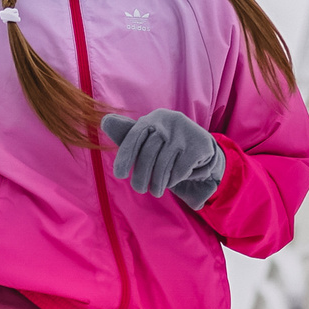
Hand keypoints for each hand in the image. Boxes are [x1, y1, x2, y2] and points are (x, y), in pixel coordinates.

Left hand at [102, 110, 224, 207]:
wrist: (204, 152)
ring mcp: (186, 132)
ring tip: (155, 191)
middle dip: (141, 175)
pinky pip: (179, 170)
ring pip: (163, 163)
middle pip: (148, 152)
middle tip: (139, 189)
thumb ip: (128, 135)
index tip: (120, 175)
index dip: (125, 156)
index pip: (134, 135)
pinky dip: (173, 180)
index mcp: (154, 118)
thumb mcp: (149, 140)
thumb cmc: (168, 148)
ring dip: (157, 182)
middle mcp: (170, 120)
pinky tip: (173, 181)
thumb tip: (105, 121)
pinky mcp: (199, 146)